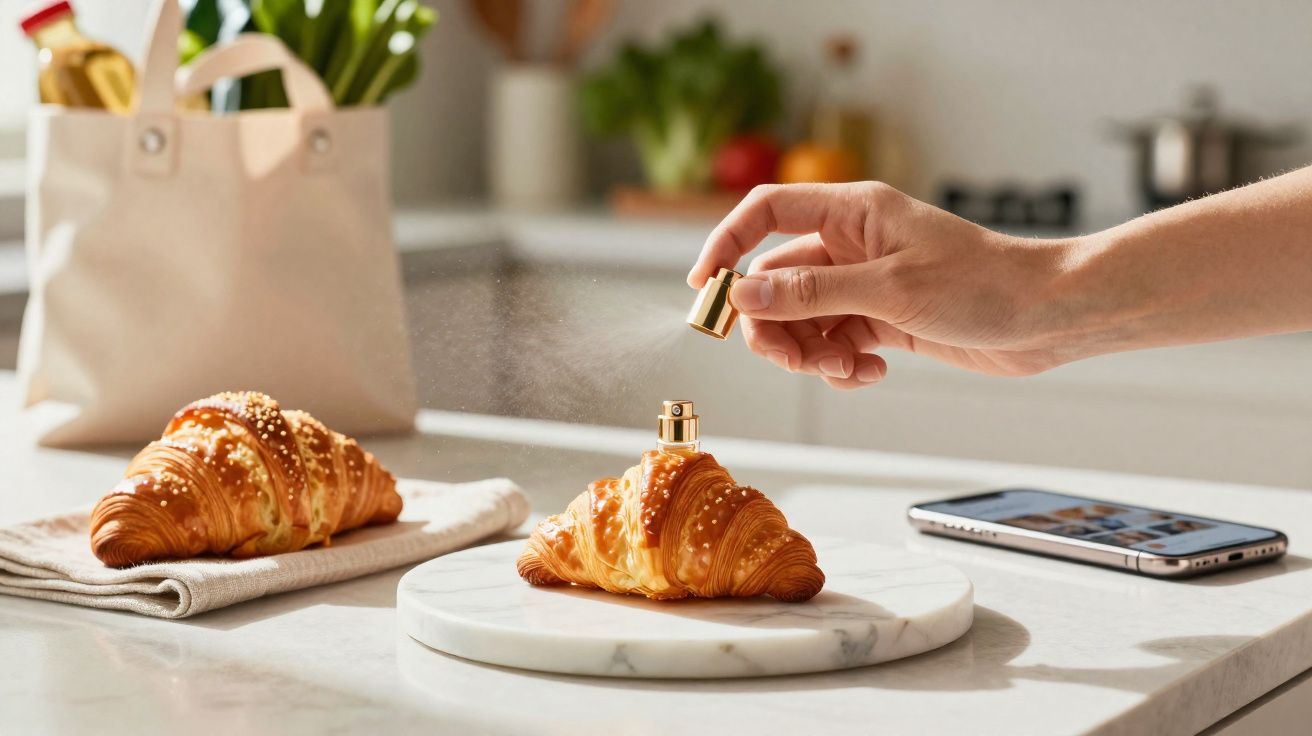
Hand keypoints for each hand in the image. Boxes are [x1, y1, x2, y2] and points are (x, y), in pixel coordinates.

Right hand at [687, 182, 1082, 389]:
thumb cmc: (984, 284)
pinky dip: (840, 366)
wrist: (1048, 316)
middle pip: (776, 280)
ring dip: (811, 354)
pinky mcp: (882, 319)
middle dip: (775, 326)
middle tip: (791, 360)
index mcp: (852, 212)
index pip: (766, 213)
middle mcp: (852, 243)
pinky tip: (869, 374)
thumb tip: (744, 295)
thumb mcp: (889, 289)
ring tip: (846, 370)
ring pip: (803, 320)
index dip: (727, 244)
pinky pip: (834, 343)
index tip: (705, 289)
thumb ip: (811, 292)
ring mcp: (865, 283)